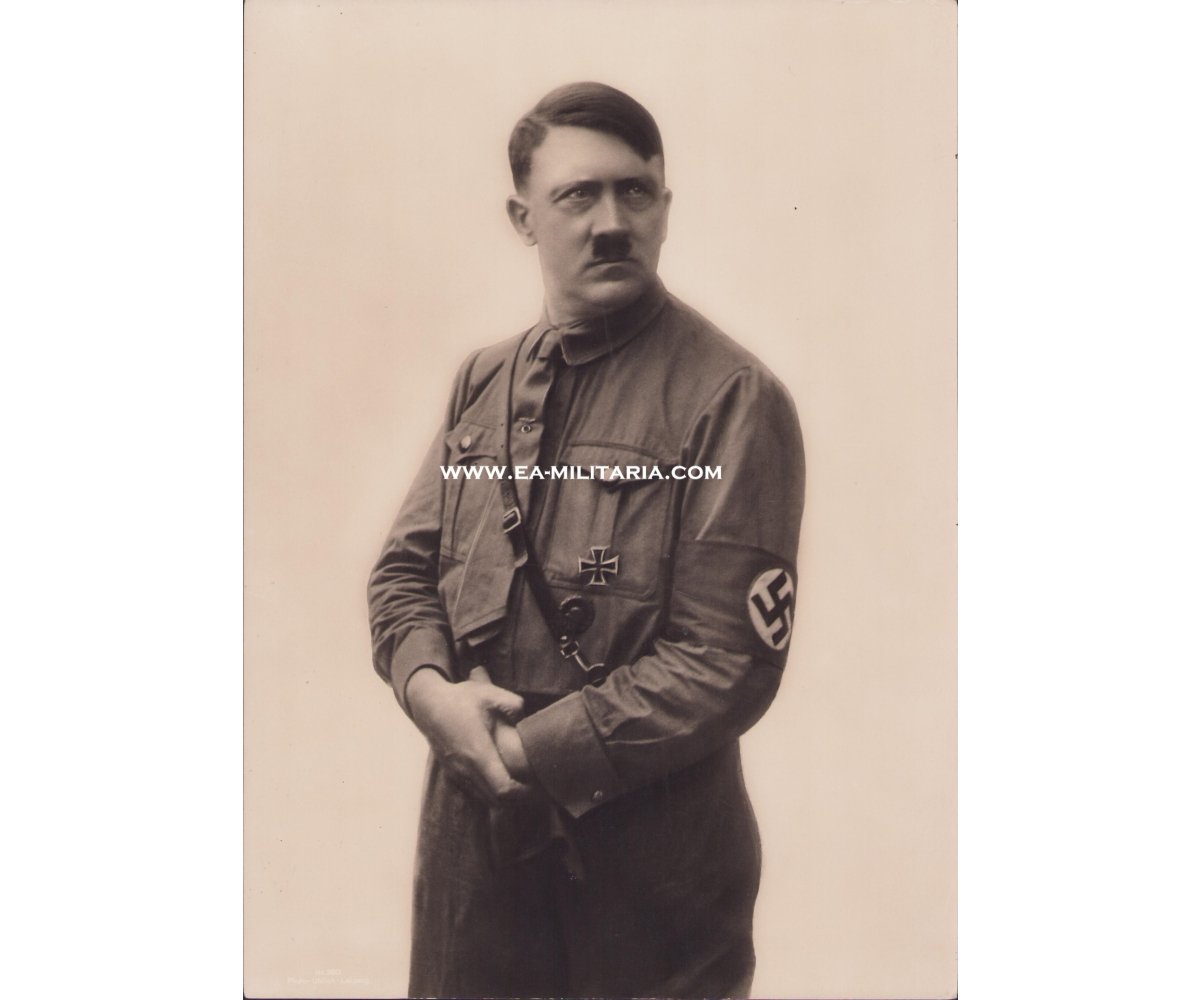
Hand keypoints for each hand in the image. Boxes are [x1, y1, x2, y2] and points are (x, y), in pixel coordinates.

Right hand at [406, 666, 532, 803]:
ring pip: (485, 799)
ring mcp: (457, 773)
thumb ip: (514, 704)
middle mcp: (466, 769)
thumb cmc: (460, 699)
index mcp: (477, 753)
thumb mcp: (489, 693)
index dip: (523, 793)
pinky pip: (475, 792)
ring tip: (524, 786)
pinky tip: (504, 780)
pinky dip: (491, 793)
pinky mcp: (453, 773)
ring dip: (505, 798)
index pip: (503, 788)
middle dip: (519, 799)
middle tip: (537, 789)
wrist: (428, 704)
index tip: (539, 786)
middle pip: (497, 801)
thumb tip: (526, 717)